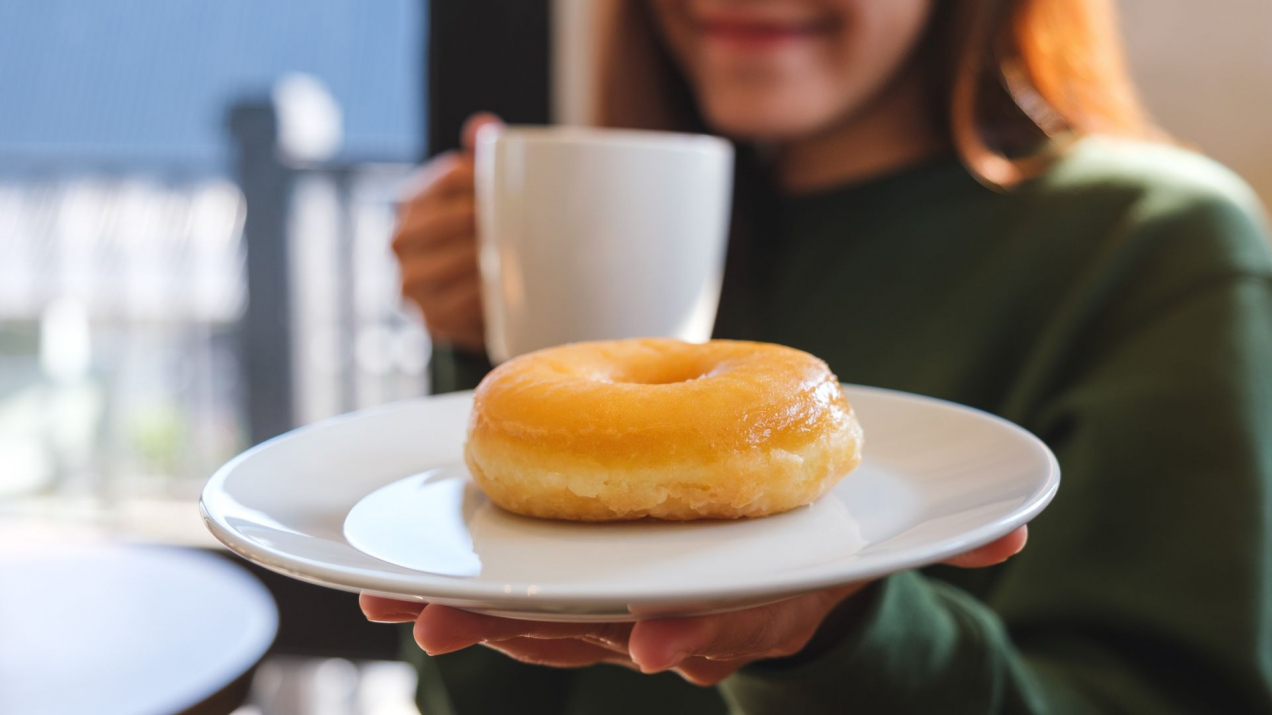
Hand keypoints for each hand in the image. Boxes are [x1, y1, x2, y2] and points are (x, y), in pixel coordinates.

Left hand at [361, 526, 1028, 685]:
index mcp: (748, 603)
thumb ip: (944, 535)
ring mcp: (616, 606)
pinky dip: (453, 584)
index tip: (658, 647)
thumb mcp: (884, 540)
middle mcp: (675, 615)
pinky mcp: (578, 582)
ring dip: (460, 608)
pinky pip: (511, 592)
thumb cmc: (820, 551)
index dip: (692, 634)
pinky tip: (381, 572)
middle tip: (437, 620)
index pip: (721, 623)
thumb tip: (1018, 527)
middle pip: (594, 630)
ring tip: (381, 593)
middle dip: (518, 629)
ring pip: (534, 619)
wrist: (777, 571)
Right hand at [392, 112, 500, 352]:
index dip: (481, 178)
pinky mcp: (432, 320)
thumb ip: (482, 158)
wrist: (482, 307)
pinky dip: (486, 295)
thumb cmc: (482, 239)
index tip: (512, 182)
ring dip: (489, 256)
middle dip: (487, 218)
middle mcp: (399, 242)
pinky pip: (461, 306)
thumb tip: (484, 127)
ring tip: (521, 250)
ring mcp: (410, 284)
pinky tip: (508, 287)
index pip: (446, 177)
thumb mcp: (481, 197)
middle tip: (526, 218)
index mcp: (410, 203)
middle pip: (448, 220)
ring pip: (452, 263)